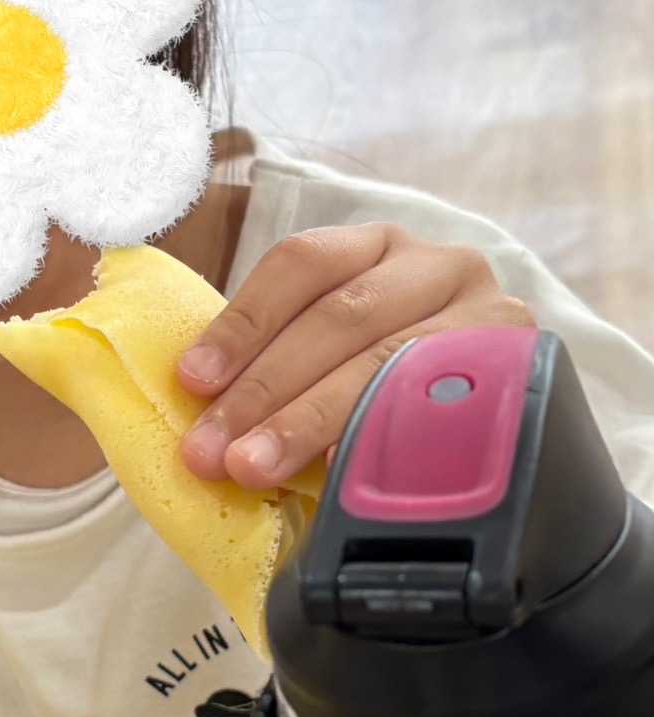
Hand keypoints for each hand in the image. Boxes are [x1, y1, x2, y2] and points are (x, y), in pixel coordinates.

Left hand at [178, 225, 532, 488]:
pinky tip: (338, 471)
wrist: (489, 392)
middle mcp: (438, 265)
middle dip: (265, 389)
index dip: (244, 321)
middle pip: (342, 318)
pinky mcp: (523, 368)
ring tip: (253, 465)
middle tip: (210, 450)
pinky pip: (444, 406)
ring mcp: (487, 314)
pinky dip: (383, 438)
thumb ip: (272, 361)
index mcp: (375, 245)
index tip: (193, 379)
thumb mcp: (329, 342)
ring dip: (309, 420)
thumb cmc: (378, 367)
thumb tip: (199, 417)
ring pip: (389, 361)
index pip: (302, 263)